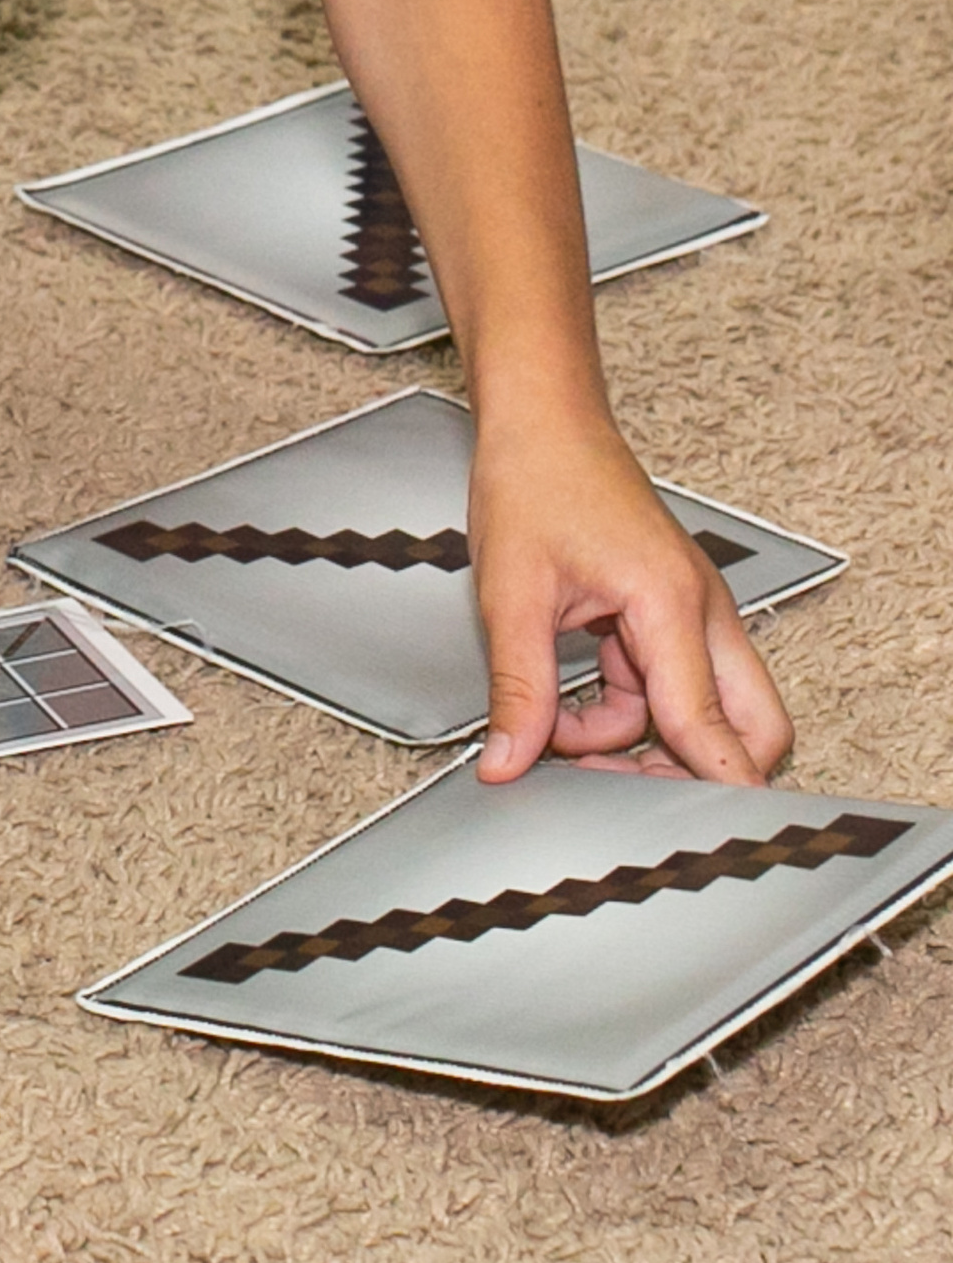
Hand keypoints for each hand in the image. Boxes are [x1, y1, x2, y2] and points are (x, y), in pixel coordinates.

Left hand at [470, 412, 793, 786]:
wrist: (541, 423)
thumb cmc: (535, 482)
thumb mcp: (512, 595)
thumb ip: (519, 688)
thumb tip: (509, 763)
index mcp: (670, 604)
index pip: (711, 726)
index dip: (703, 791)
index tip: (687, 839)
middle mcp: (699, 611)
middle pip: (753, 727)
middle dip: (698, 771)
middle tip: (622, 785)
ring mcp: (690, 612)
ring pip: (706, 711)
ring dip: (645, 738)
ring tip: (564, 734)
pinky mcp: (669, 613)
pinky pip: (670, 686)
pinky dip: (628, 708)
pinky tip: (570, 704)